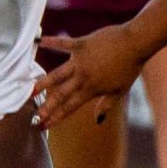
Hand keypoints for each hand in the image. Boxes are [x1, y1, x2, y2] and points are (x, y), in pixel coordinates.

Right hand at [31, 25, 147, 129]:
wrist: (135, 43)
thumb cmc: (129, 67)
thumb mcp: (120, 91)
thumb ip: (105, 105)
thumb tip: (97, 121)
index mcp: (91, 89)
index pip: (70, 107)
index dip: (56, 117)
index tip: (43, 126)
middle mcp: (83, 77)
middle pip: (60, 94)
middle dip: (46, 107)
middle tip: (32, 116)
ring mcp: (80, 60)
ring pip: (57, 74)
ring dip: (42, 82)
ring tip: (30, 90)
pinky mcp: (81, 44)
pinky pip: (63, 44)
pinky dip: (51, 42)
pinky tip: (38, 41)